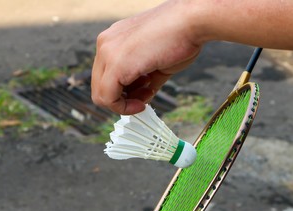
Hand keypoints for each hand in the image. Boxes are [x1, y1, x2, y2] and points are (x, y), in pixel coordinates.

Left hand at [91, 0, 200, 114]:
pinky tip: (142, 103)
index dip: (124, 91)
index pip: (106, 75)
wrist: (191, 22)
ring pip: (101, 95)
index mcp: (114, 40)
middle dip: (123, 99)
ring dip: (125, 104)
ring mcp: (107, 52)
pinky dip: (124, 108)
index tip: (145, 91)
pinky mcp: (115, 64)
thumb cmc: (180, 36)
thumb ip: (145, 79)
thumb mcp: (157, 62)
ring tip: (148, 93)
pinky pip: (107, 98)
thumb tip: (142, 97)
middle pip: (101, 86)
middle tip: (145, 95)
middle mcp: (106, 44)